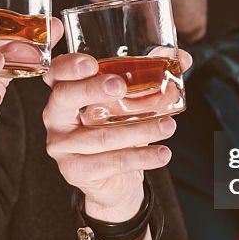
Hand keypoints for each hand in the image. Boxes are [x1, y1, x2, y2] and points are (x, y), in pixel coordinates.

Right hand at [42, 51, 190, 222]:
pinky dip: (140, 157)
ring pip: (100, 135)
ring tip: (168, 126)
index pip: (55, 73)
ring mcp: (62, 146)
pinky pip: (110, 162)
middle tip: (121, 87)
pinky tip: (162, 153)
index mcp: (65, 92)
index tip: (91, 63)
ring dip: (138, 130)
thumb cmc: (118, 131)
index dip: (68, 66)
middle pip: (65, 98)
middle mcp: (55, 117)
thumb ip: (153, 77)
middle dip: (92, 89)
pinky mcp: (75, 171)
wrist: (115, 180)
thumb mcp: (132, 102)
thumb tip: (183, 59)